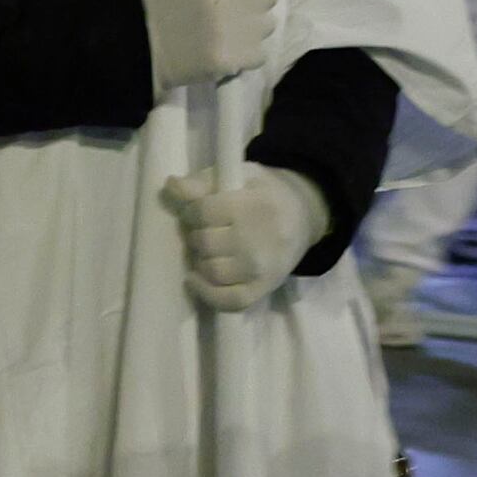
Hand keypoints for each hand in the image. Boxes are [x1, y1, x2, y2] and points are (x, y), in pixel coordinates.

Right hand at [141, 0, 275, 88]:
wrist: (142, 44)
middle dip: (252, 1)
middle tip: (229, 7)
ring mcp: (235, 32)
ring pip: (267, 24)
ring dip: (251, 28)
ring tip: (226, 31)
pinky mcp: (235, 59)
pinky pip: (260, 53)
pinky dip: (246, 54)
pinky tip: (226, 49)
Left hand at [162, 166, 331, 313]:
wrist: (305, 215)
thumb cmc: (265, 192)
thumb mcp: (239, 174)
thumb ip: (203, 180)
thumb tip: (172, 186)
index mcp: (252, 205)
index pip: (202, 213)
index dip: (191, 212)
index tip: (195, 212)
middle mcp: (258, 239)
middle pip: (204, 243)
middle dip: (195, 237)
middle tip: (202, 232)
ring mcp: (261, 268)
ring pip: (212, 272)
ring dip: (199, 262)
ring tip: (205, 252)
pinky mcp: (264, 288)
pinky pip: (230, 301)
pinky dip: (207, 294)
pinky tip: (195, 280)